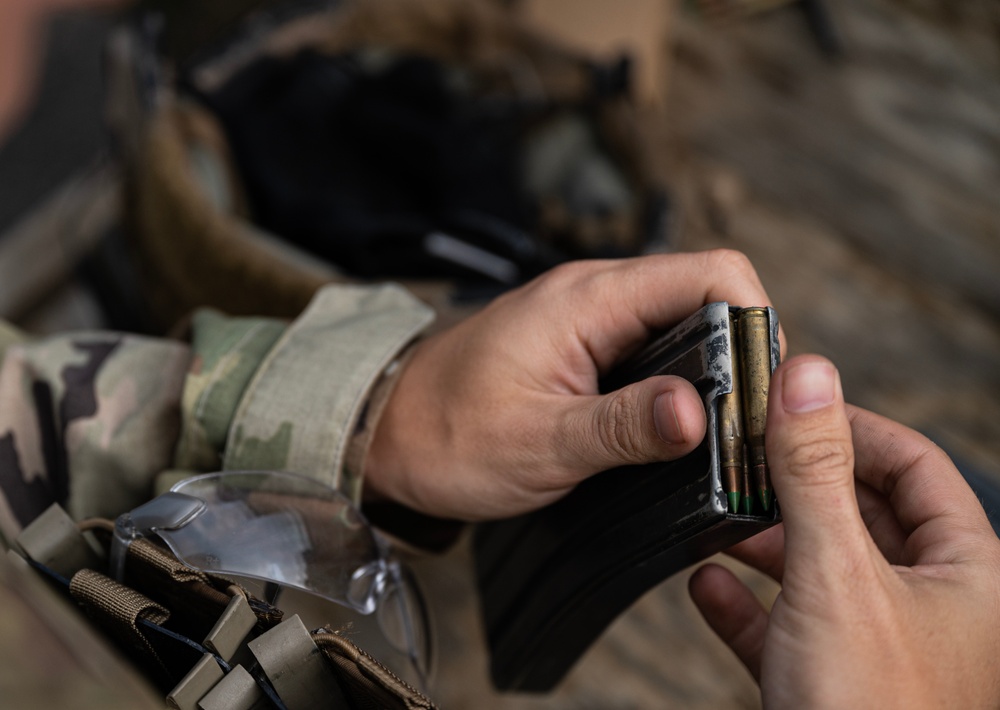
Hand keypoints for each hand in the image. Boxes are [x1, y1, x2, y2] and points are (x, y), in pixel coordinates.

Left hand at [365, 250, 777, 520]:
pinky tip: (671, 422)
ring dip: (707, 367)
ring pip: (678, 320)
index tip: (762, 387)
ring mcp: (584, 315)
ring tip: (718, 429)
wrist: (383, 429)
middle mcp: (592, 293)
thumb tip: (699, 415)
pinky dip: (671, 377)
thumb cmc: (447, 435)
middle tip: (747, 421)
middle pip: (704, 294)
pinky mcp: (576, 342)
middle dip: (739, 351)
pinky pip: (645, 343)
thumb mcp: (541, 443)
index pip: (711, 274)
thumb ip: (623, 427)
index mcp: (588, 300)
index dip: (754, 321)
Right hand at [689, 355, 999, 708]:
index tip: (791, 409)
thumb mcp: (837, 576)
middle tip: (744, 460)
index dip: (852, 429)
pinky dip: (748, 605)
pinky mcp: (832, 688)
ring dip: (767, 544)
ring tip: (718, 518)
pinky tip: (706, 586)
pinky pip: (789, 629)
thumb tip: (807, 375)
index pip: (915, 469)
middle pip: (862, 517)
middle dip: (797, 488)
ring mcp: (882, 651)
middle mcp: (932, 609)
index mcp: (967, 575)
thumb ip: (816, 472)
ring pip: (823, 573)